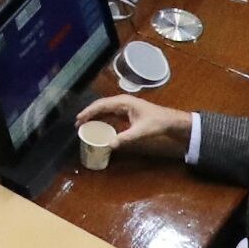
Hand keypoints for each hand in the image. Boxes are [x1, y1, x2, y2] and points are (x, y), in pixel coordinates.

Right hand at [77, 94, 191, 157]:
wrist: (170, 121)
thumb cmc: (156, 123)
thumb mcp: (140, 131)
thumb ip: (125, 138)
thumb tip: (109, 145)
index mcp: (123, 102)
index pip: (101, 105)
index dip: (89, 111)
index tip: (79, 119)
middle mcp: (121, 102)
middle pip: (101, 106)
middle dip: (89, 114)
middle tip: (78, 124)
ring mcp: (124, 107)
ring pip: (105, 110)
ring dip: (95, 117)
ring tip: (84, 125)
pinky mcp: (127, 113)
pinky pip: (110, 114)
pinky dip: (102, 119)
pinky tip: (98, 126)